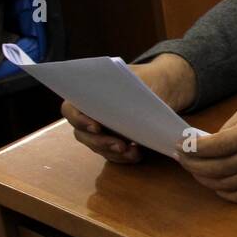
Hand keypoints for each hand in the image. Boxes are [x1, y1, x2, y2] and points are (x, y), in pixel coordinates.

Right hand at [62, 53, 195, 163]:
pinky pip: (112, 153)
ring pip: (97, 146)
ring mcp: (101, 128)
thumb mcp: (144, 84)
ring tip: (132, 152)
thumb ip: (133, 97)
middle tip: (120, 146)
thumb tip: (131, 114)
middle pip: (83, 133)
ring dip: (113, 152)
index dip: (80, 120)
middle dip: (100, 142)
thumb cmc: (150, 79)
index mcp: (89, 92)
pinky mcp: (114, 139)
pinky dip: (123, 157)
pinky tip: (137, 154)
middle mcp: (91, 112)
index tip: (96, 127)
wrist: (164, 86)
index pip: (72, 109)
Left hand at [176, 97, 236, 202]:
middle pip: (217, 167)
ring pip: (225, 183)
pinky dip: (223, 192)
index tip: (182, 144)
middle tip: (182, 157)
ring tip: (194, 168)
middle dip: (192, 163)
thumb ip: (228, 127)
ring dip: (203, 178)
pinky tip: (214, 183)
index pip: (218, 146)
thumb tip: (207, 144)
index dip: (195, 148)